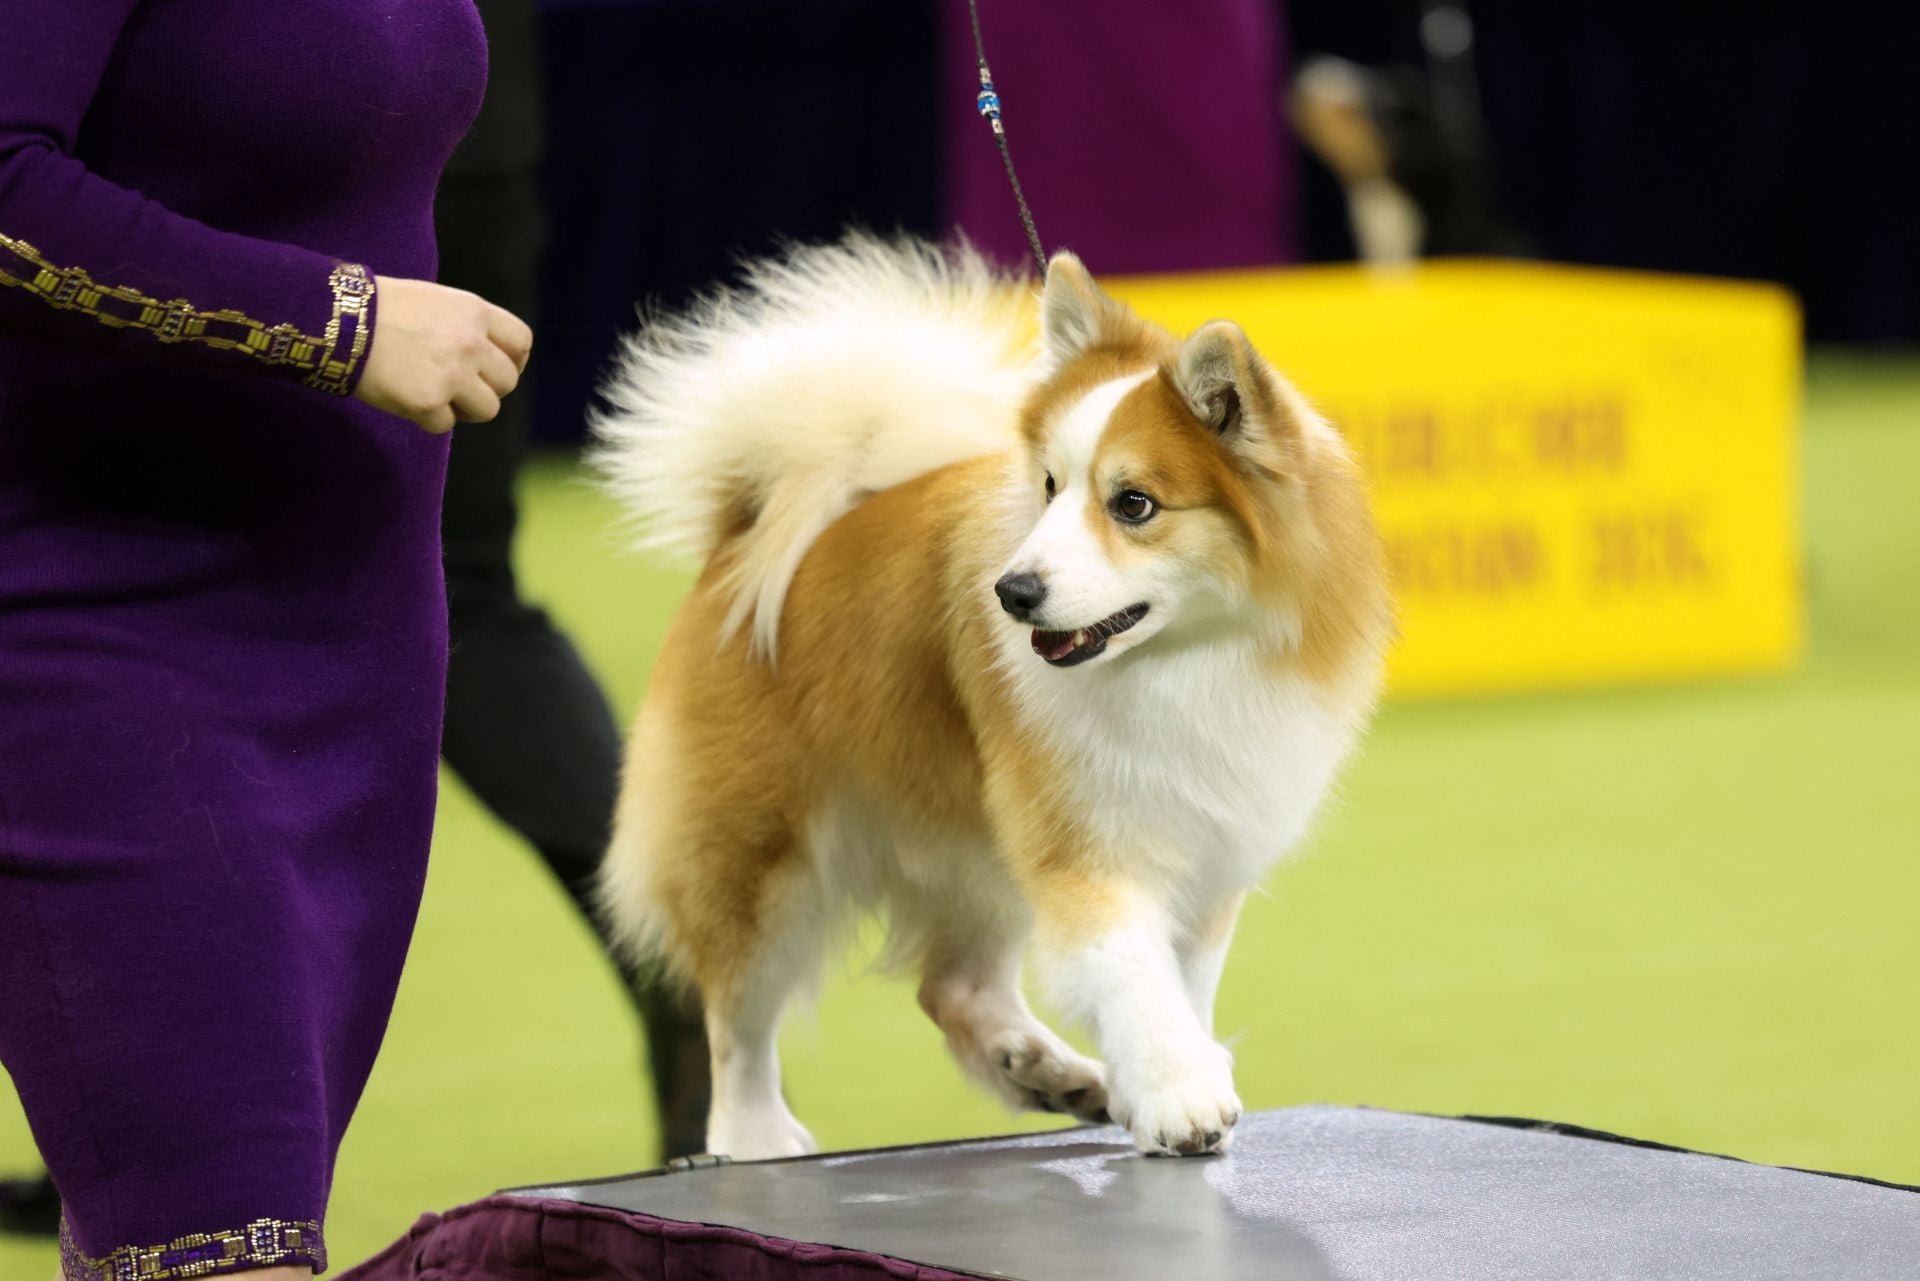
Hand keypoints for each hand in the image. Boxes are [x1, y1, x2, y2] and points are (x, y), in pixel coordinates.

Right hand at [352, 277, 532, 432]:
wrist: (337, 320)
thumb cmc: (380, 308)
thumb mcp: (435, 301)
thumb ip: (468, 326)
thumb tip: (490, 357)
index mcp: (474, 312)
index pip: (521, 342)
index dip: (513, 360)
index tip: (495, 369)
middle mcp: (471, 343)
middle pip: (508, 381)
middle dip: (488, 388)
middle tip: (460, 387)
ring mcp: (452, 375)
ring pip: (488, 409)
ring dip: (466, 409)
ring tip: (438, 396)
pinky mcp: (428, 402)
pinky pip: (445, 424)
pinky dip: (429, 418)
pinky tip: (408, 398)